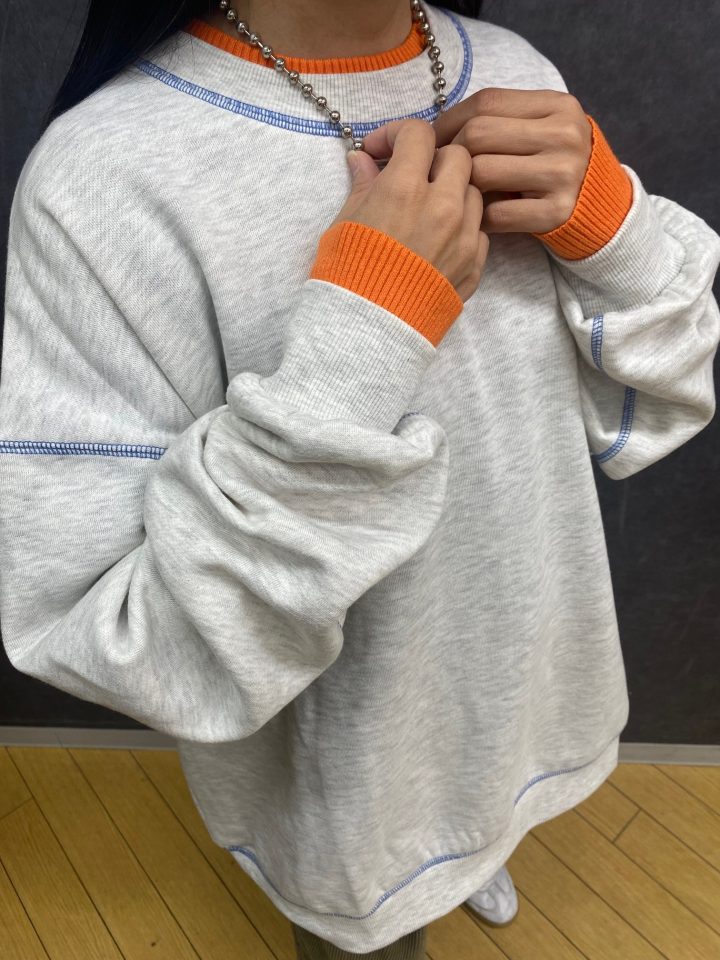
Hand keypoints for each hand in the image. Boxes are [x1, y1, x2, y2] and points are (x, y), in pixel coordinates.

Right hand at [334, 119, 488, 303]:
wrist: (370, 331)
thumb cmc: (349, 277)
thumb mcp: (345, 223)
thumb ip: (362, 185)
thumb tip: (363, 160)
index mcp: (405, 188)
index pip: (418, 134)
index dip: (399, 135)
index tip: (383, 151)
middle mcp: (442, 206)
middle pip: (458, 156)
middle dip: (434, 159)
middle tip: (412, 177)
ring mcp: (463, 236)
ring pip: (474, 192)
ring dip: (454, 191)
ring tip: (428, 210)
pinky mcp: (474, 264)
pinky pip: (479, 230)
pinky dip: (462, 227)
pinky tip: (438, 240)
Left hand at [365, 88, 592, 235]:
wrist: (600, 209)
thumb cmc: (553, 166)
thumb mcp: (540, 130)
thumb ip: (501, 122)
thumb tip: (431, 130)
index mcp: (558, 106)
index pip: (486, 102)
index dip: (448, 120)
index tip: (428, 140)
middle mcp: (564, 135)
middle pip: (478, 135)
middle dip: (449, 154)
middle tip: (436, 172)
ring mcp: (563, 174)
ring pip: (482, 173)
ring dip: (462, 187)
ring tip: (457, 195)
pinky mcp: (557, 212)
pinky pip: (496, 214)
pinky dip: (479, 218)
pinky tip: (478, 219)